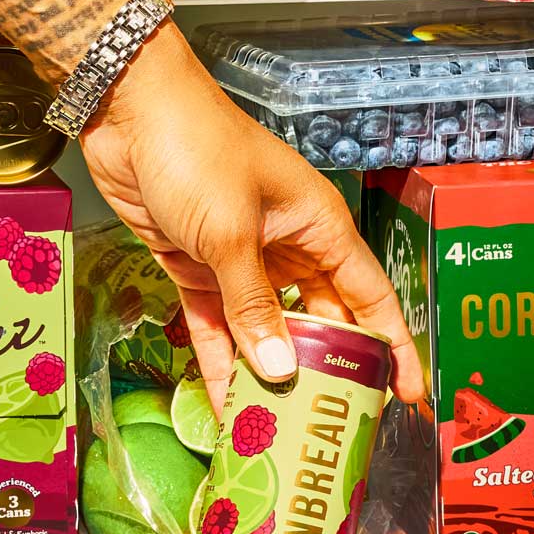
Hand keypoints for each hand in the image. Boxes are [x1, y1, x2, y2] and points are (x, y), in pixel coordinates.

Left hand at [79, 23, 422, 409]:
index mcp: (321, 229)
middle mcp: (290, 249)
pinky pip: (217, 322)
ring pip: (267, 329)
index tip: (407, 391)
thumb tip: (279, 371)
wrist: (127, 108)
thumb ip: (254, 306)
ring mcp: (244, 261)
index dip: (393, 345)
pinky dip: (220, 357)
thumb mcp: (232, 234)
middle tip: (337, 420)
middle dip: (330, 369)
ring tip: (280, 425)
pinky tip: (225, 398)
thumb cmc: (197, 150)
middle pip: (322, 321)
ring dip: (270, 372)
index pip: (371, 297)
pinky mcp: (198, 267)